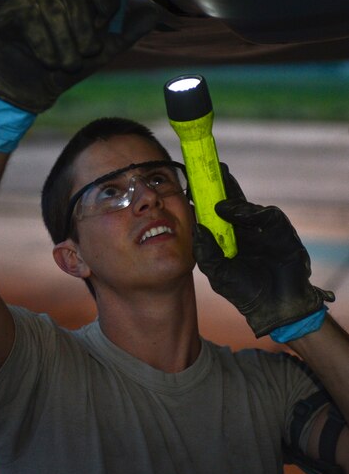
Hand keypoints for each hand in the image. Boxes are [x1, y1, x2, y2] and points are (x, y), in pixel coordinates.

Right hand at [0, 0, 156, 112]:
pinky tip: (47, 61)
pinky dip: (44, 46)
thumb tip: (154, 15)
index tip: (105, 22)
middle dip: (84, 31)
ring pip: (53, 8)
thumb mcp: (100, 55)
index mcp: (76, 1)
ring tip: (64, 64)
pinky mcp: (8, 16)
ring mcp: (29, 3)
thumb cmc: (64, 69)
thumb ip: (125, 35)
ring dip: (64, 44)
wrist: (30, 92)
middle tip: (82, 56)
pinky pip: (31, 21)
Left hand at [193, 164, 334, 336]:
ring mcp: (261, 228)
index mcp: (226, 236)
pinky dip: (253, 213)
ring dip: (234, 200)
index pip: (213, 210)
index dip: (204, 196)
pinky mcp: (280, 230)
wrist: (276, 306)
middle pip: (231, 199)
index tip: (193, 183)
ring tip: (219, 204)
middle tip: (211, 168)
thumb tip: (196, 227)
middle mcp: (242, 228)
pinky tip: (242, 215)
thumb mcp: (218, 274)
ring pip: (247, 205)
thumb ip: (206, 253)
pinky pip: (267, 215)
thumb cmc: (245, 292)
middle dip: (221, 184)